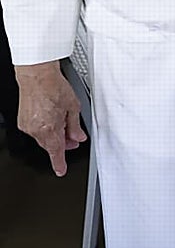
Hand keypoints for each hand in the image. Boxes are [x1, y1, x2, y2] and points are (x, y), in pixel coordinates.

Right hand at [14, 62, 86, 176]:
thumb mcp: (73, 107)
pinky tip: (53, 118)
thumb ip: (76, 126)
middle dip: (63, 143)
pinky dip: (46, 128)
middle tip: (73, 138)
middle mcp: (36, 129)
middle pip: (51, 144)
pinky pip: (36, 130)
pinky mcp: (22, 121)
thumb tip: (79, 137)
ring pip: (44, 137)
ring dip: (55, 134)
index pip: (56, 152)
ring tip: (64, 122)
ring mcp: (27, 125)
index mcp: (49, 128)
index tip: (61, 171)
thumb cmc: (54, 87)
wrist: (36, 76)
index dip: (59, 163)